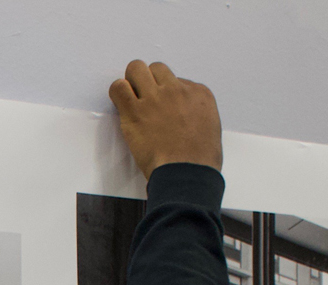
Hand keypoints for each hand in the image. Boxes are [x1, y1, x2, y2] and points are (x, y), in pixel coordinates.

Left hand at [107, 60, 221, 177]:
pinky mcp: (135, 111)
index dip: (166, 93)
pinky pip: (119, 87)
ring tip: (131, 98)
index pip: (176, 79)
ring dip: (131, 81)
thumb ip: (194, 111)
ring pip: (136, 69)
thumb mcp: (210, 126)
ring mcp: (155, 98)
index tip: (163, 108)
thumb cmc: (199, 159)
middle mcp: (176, 90)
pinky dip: (117, 92)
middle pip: (156, 68)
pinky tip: (120, 103)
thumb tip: (181, 111)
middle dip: (148, 79)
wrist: (186, 172)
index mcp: (198, 93)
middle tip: (144, 97)